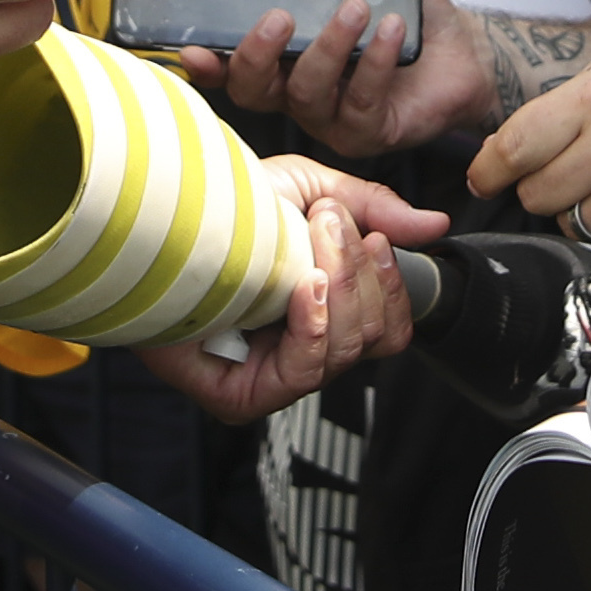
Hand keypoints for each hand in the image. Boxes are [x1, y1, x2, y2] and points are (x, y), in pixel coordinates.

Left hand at [134, 163, 450, 422]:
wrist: (155, 219)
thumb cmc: (218, 210)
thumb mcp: (308, 193)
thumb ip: (373, 210)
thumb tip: (435, 225)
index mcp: (320, 316)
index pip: (388, 330)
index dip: (392, 288)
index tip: (377, 239)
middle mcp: (299, 355)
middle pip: (374, 339)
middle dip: (361, 273)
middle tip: (329, 223)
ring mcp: (270, 381)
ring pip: (346, 351)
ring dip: (339, 284)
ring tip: (309, 239)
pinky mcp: (238, 398)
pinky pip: (304, 371)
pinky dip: (315, 324)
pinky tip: (304, 287)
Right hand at [181, 0, 495, 156]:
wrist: (467, 47)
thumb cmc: (406, 10)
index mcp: (284, 57)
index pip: (232, 68)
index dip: (207, 64)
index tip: (193, 47)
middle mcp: (298, 92)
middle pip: (254, 91)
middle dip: (257, 55)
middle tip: (279, 16)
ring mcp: (331, 117)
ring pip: (306, 94)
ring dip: (328, 48)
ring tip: (357, 8)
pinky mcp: (368, 132)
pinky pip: (359, 102)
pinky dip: (373, 62)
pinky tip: (390, 30)